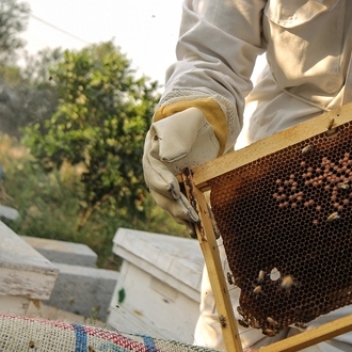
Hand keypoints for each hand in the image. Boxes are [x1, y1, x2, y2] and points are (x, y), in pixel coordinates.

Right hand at [142, 107, 222, 222]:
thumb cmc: (183, 123)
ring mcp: (166, 186)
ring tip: (195, 225)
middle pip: (161, 195)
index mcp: (152, 157)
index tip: (173, 188)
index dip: (162, 182)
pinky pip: (181, 208)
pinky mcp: (178, 193)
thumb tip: (169, 156)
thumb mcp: (180, 121)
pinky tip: (199, 229)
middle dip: (175, 206)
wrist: (190, 129)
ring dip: (182, 217)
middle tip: (188, 214)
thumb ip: (174, 136)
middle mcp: (156, 175)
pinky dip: (190, 219)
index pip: (154, 172)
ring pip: (171, 205)